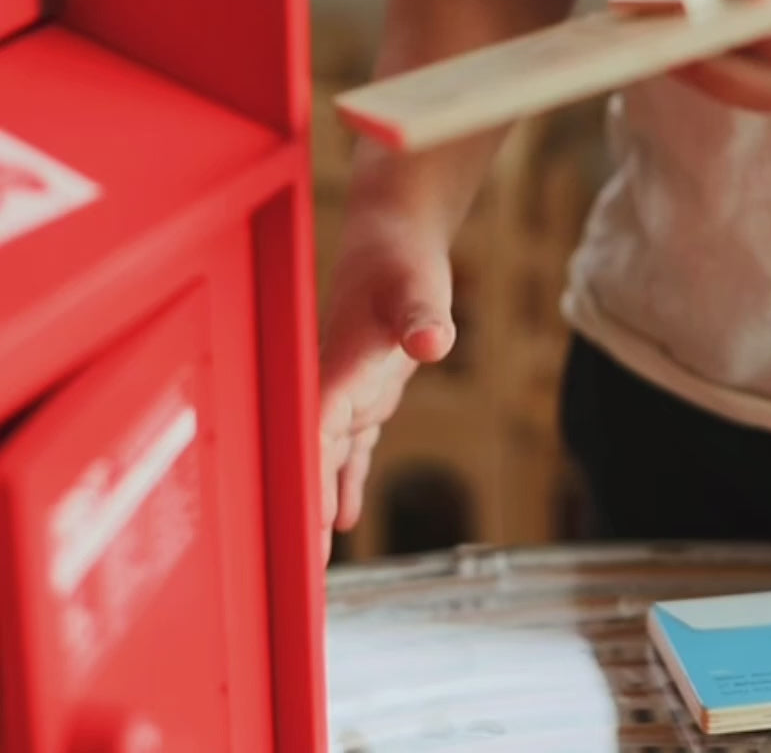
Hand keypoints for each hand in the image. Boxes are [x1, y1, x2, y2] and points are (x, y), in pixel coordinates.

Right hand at [319, 211, 454, 562]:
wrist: (393, 235)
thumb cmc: (402, 259)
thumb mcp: (418, 288)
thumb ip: (423, 317)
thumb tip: (431, 343)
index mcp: (333, 369)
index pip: (312, 437)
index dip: (305, 484)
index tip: (299, 532)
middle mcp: (330, 385)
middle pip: (309, 459)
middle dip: (302, 511)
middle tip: (297, 577)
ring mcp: (344, 389)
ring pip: (325, 459)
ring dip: (317, 504)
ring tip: (311, 564)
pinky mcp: (363, 389)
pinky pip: (349, 446)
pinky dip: (345, 480)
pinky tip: (344, 517)